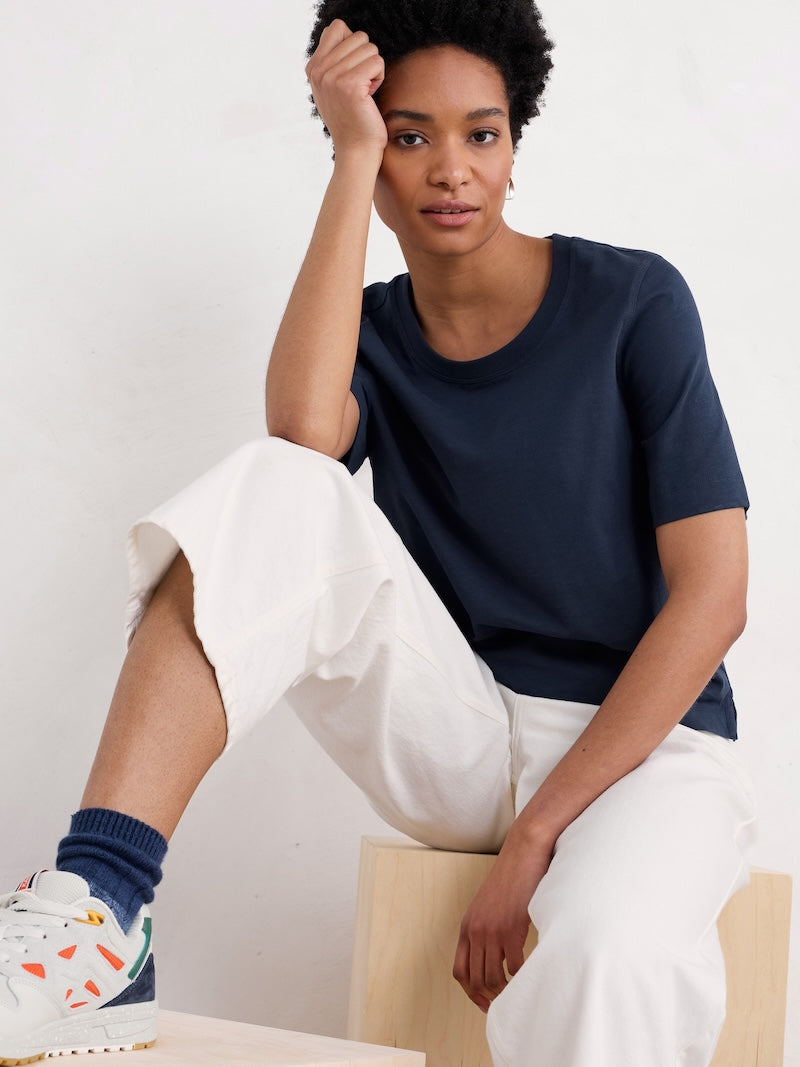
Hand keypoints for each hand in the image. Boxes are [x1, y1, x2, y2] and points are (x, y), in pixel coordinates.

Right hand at [306, 19, 387, 159]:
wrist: (355, 150)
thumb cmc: (352, 119)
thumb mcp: (333, 87)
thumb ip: (333, 60)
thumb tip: (345, 31)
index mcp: (313, 68)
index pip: (337, 28)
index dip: (353, 46)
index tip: (352, 71)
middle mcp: (319, 71)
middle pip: (358, 36)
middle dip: (366, 59)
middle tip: (360, 85)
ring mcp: (332, 77)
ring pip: (369, 48)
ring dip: (373, 69)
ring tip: (365, 91)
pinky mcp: (350, 85)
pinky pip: (377, 62)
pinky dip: (379, 77)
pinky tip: (370, 95)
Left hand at [453, 825, 554, 1011]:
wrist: (523, 853)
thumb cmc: (511, 878)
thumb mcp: (488, 905)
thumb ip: (485, 928)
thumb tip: (494, 955)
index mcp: (467, 926)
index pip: (459, 971)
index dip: (470, 992)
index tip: (484, 1002)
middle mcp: (475, 930)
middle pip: (474, 979)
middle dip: (487, 998)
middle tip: (502, 1006)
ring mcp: (492, 930)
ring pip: (492, 977)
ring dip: (504, 992)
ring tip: (516, 994)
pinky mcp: (512, 928)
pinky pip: (514, 967)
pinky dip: (521, 978)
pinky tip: (528, 977)